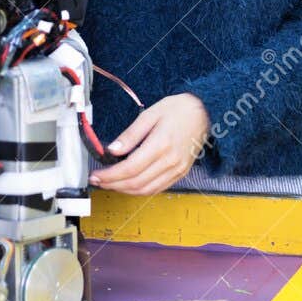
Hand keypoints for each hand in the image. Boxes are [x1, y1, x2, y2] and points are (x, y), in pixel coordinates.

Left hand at [89, 93, 210, 195]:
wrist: (205, 112)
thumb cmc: (179, 109)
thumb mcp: (150, 114)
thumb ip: (130, 134)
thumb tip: (112, 150)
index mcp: (161, 144)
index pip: (129, 168)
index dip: (110, 175)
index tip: (96, 175)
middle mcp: (170, 161)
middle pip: (136, 182)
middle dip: (113, 185)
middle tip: (98, 181)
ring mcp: (177, 169)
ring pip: (146, 190)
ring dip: (125, 190)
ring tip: (110, 184)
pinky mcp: (181, 173)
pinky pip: (157, 189)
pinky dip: (140, 191)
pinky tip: (129, 185)